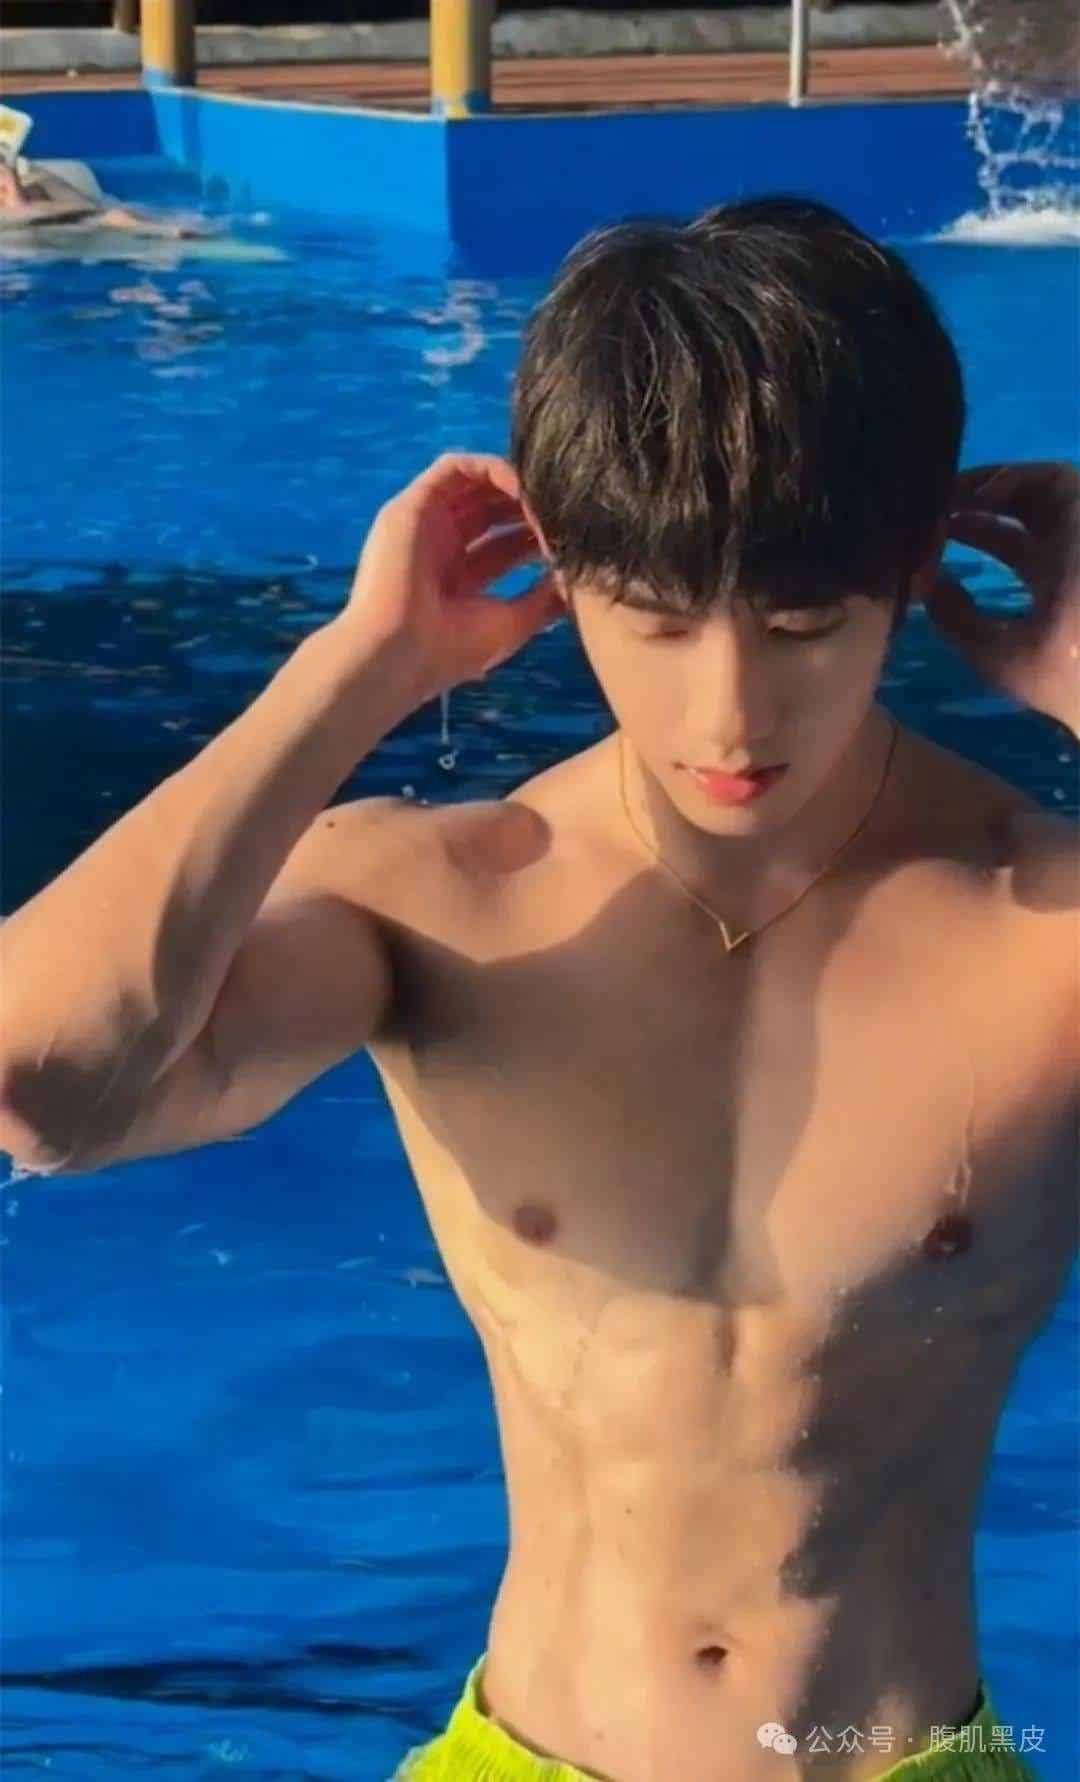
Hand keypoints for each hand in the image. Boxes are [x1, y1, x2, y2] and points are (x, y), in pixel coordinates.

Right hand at [342, 452, 562, 699]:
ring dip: (515, 486)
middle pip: (492, 511)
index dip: (538, 537)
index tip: (571, 540)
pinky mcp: (411, 505)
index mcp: (459, 582)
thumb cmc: (451, 648)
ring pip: (476, 485)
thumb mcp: (512, 624)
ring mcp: (425, 525)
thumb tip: (578, 580)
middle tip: (565, 514)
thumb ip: (545, 599)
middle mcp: (441, 549)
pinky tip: (523, 488)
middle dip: (530, 509)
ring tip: (548, 499)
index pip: (504, 546)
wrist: (398, 652)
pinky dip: (492, 470)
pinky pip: (455, 468)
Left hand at [923, 461, 1079, 730]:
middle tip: (932, 500)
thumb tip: (927, 588)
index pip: (1013, 545)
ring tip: (946, 491)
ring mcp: (1079, 530)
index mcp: (1055, 584)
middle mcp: (1069, 551)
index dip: (974, 530)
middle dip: (976, 499)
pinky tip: (975, 495)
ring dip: (988, 483)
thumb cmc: (1062, 674)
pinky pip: (1054, 478)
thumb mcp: (997, 655)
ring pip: (1035, 486)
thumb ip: (959, 622)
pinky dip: (1012, 477)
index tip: (931, 531)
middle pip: (1023, 508)